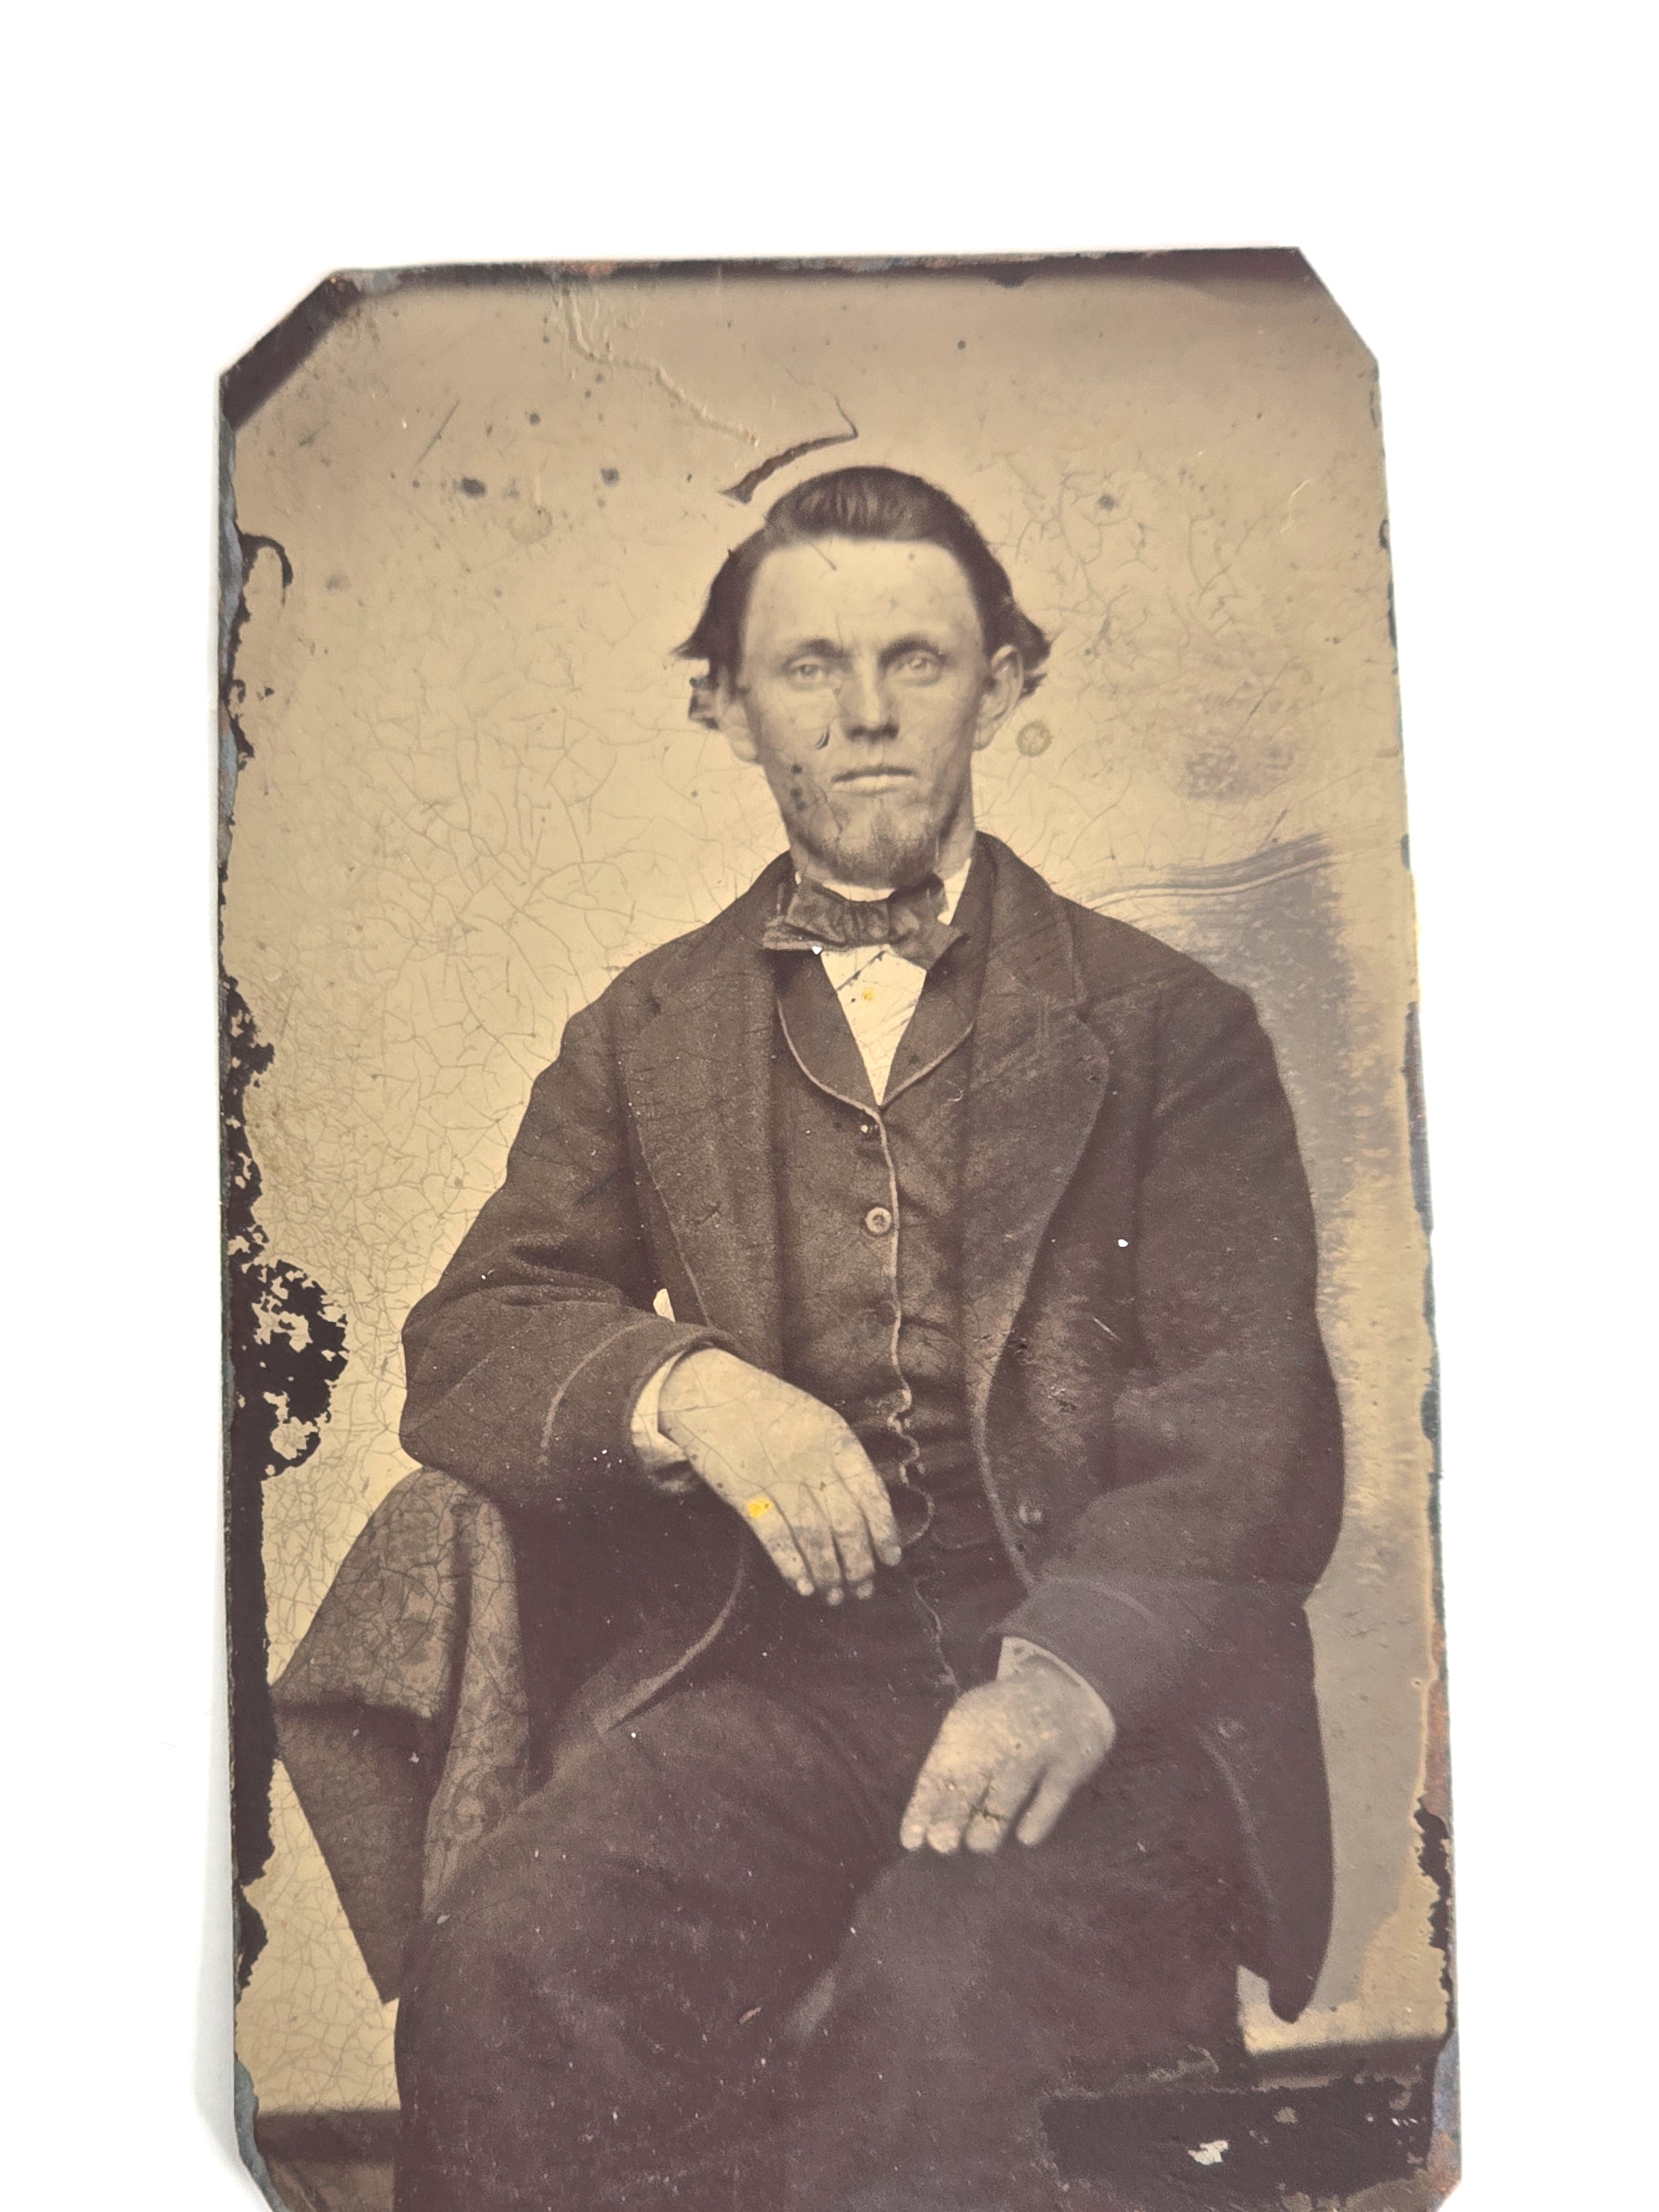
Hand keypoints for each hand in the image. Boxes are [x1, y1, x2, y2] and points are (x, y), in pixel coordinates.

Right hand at [657, 1349, 902, 1604]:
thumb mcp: (816, 1419)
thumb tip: (865, 1508)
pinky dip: (791, 1565)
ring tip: (835, 1596)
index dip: (884, 1531)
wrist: (711, 1392)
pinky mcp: (744, 1493)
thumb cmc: (769, 1408)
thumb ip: (840, 1458)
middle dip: (858, 1564)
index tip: (891, 1560)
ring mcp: (777, 1477)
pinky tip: (803, 1586)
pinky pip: (775, 1536)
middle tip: (863, 1589)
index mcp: (836, 1439)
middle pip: (845, 1523)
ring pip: (814, 1535)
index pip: (871, 1493)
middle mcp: (811, 1460)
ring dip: (828, 1572)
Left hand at [900, 1656, 1116, 1854]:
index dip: (923, 1807)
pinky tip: (1026, 1838)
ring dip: (990, 1824)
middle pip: (970, 1782)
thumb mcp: (971, 1726)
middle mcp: (999, 1736)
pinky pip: (1052, 1796)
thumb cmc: (1006, 1717)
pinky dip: (1039, 1818)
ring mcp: (1036, 1749)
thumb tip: (926, 1820)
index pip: (938, 1772)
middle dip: (951, 1816)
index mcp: (967, 1727)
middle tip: (941, 1844)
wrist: (1066, 1686)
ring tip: (979, 1845)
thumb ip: (951, 1766)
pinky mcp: (1070, 1763)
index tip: (911, 1841)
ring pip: (1008, 1793)